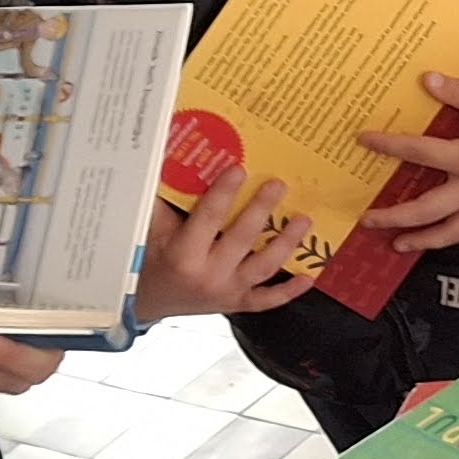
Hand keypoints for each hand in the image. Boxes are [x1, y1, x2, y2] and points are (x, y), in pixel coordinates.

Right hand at [141, 169, 320, 320]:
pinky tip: (310, 276)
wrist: (148, 300)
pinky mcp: (237, 304)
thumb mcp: (149, 229)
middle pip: (242, 239)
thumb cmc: (148, 257)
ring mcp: (227, 292)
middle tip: (279, 184)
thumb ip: (164, 198)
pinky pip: (268, 299)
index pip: (208, 219)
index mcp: (183, 255)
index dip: (224, 193)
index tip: (240, 169)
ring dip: (286, 243)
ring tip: (304, 220)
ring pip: (263, 267)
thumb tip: (173, 155)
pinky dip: (290, 290)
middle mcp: (209, 276)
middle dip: (261, 210)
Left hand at [358, 75, 458, 253]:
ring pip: (452, 232)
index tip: (365, 140)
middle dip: (394, 217)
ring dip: (423, 240)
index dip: (389, 146)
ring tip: (400, 244)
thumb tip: (429, 82)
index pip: (419, 153)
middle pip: (427, 210)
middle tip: (369, 220)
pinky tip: (452, 238)